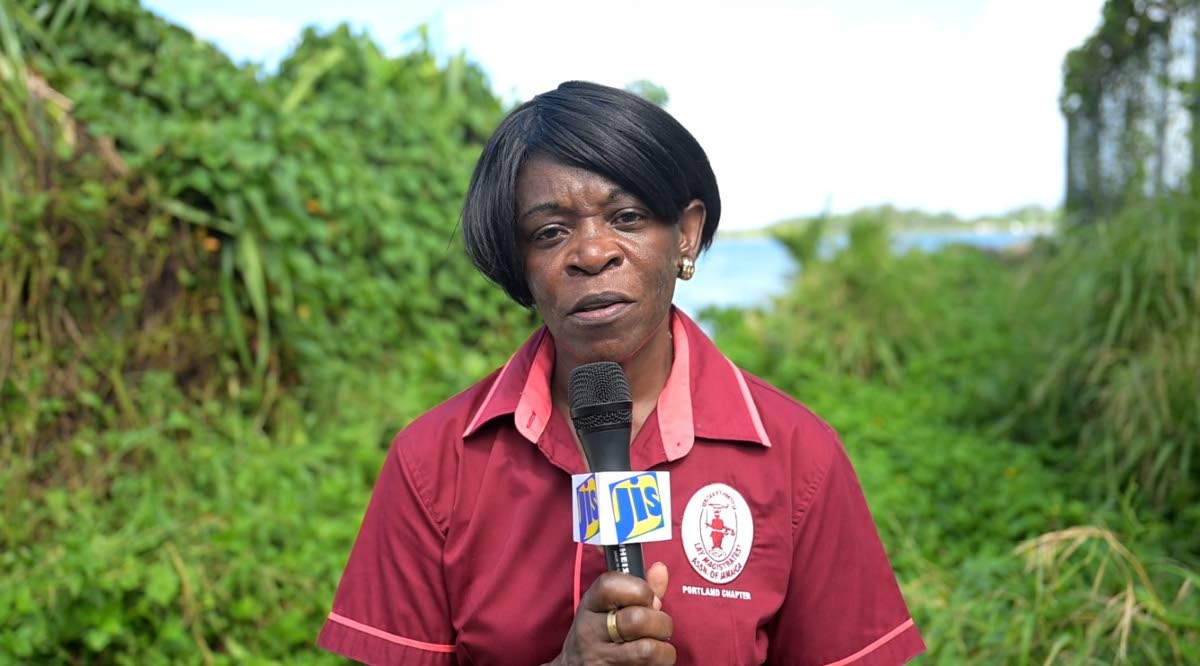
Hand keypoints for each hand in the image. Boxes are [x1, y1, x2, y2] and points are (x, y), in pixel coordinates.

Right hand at [548, 562, 672, 664]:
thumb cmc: (599, 635)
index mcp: (590, 605)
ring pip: (647, 650)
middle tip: (660, 629)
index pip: (610, 584)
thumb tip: (660, 569)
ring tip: (659, 649)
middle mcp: (590, 631)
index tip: (648, 598)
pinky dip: (659, 665)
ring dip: (664, 650)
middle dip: (661, 623)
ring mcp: (598, 658)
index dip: (639, 588)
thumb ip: (639, 589)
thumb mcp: (610, 608)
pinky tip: (651, 663)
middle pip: (636, 619)